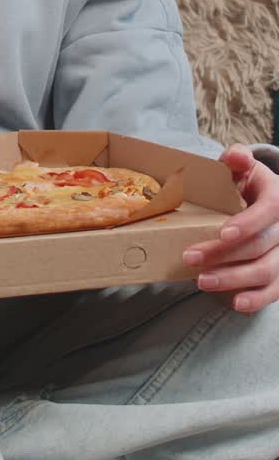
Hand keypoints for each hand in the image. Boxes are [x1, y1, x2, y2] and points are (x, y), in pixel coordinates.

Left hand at [182, 144, 278, 313]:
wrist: (267, 204)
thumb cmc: (249, 185)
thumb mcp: (244, 168)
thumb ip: (237, 159)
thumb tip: (235, 155)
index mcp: (277, 198)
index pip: (268, 212)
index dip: (248, 224)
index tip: (222, 233)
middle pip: (260, 245)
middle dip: (223, 254)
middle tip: (190, 257)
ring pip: (266, 270)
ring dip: (233, 279)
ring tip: (202, 281)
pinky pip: (275, 290)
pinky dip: (257, 299)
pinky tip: (236, 303)